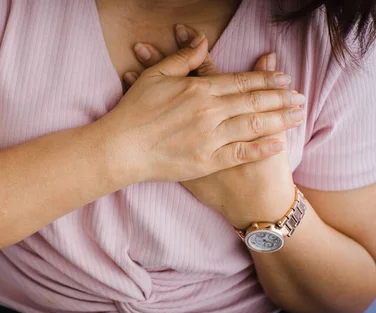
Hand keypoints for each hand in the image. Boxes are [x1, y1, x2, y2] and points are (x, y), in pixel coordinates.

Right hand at [124, 25, 303, 227]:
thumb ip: (183, 59)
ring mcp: (209, 138)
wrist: (120, 149)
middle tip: (301, 97)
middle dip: (281, 98)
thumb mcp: (155, 76)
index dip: (266, 78)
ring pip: (253, 126)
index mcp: (199, 90)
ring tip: (298, 115)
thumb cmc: (134, 112)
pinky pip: (241, 153)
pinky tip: (278, 144)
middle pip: (254, 102)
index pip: (241, 81)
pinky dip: (261, 148)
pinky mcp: (206, 162)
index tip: (284, 77)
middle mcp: (209, 112)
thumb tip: (203, 42)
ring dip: (280, 120)